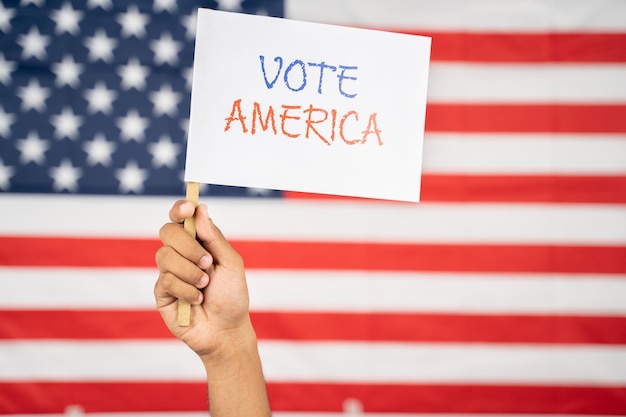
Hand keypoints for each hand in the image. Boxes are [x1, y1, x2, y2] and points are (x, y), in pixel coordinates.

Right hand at [154, 200, 252, 359]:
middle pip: (167, 231)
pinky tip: (197, 300)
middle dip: (188, 246)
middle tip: (207, 262)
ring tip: (205, 285)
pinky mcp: (161, 292)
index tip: (187, 209)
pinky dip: (186, 290)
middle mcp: (181, 253)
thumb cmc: (232, 296)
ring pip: (164, 256)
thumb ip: (215, 237)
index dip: (180, 209)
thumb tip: (200, 209)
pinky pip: (165, 280)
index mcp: (198, 242)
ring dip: (190, 271)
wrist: (226, 330)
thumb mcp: (231, 263)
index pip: (181, 218)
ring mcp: (169, 272)